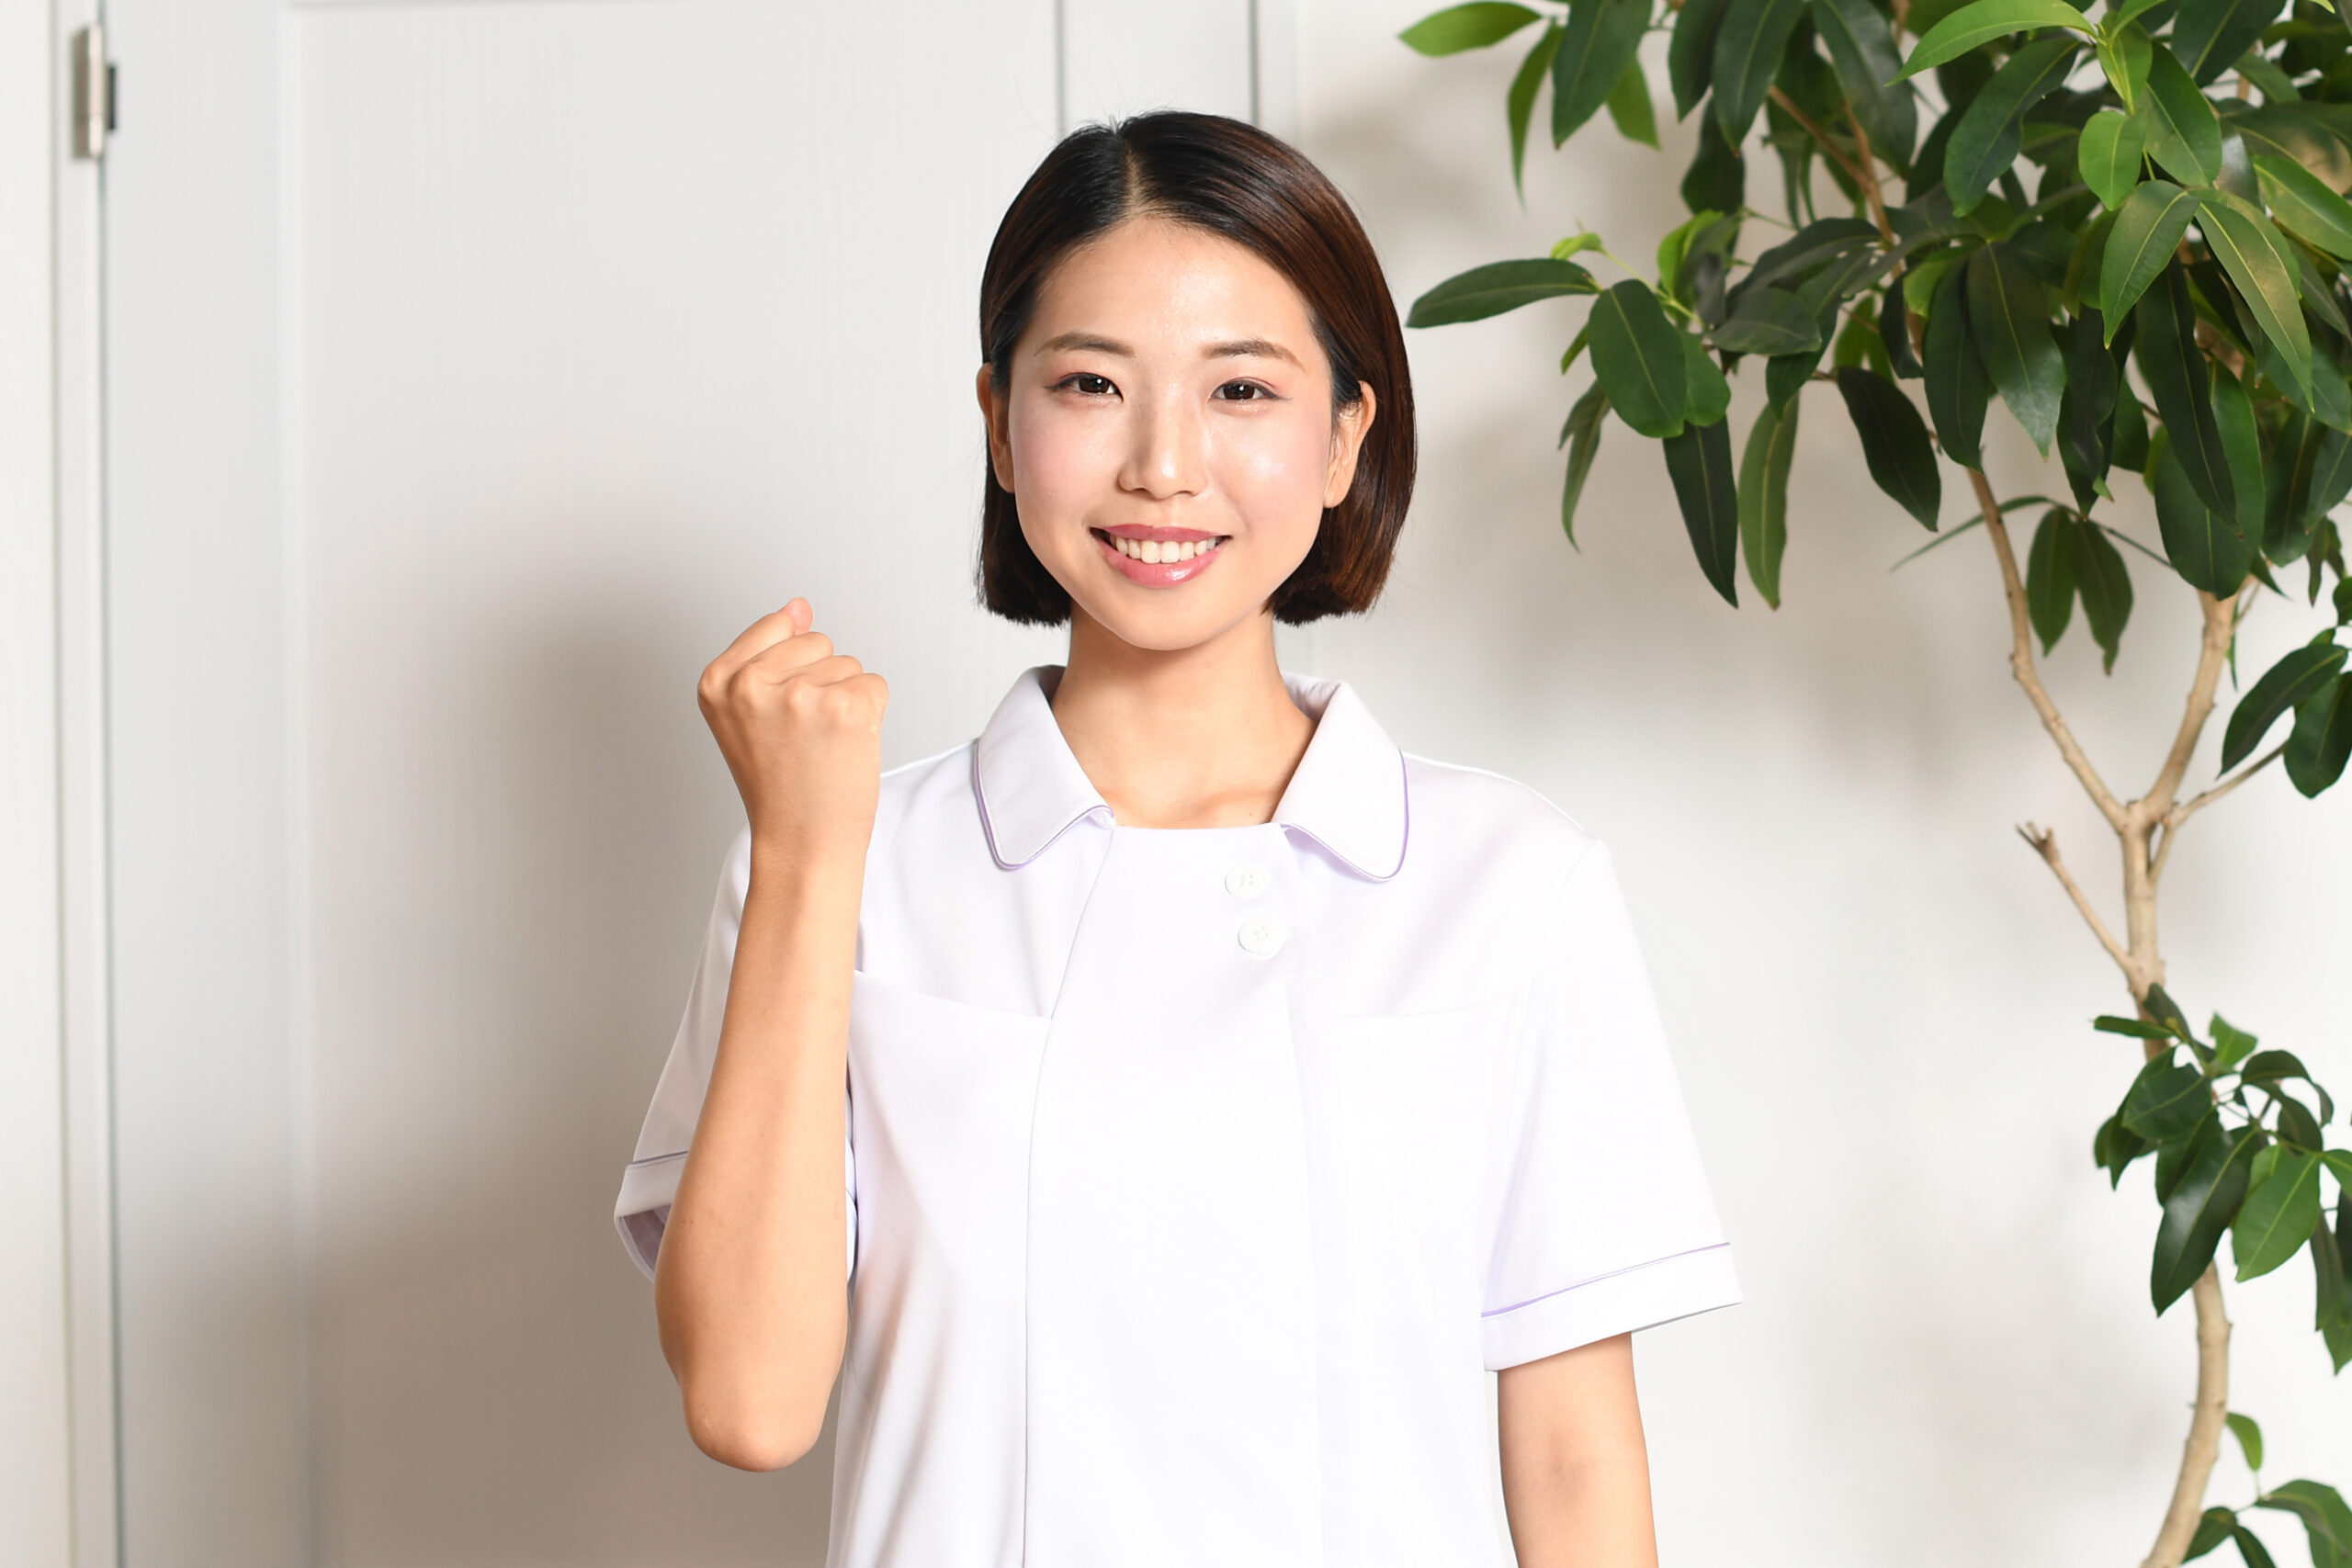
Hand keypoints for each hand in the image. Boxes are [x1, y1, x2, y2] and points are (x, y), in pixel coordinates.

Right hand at [697, 599, 888, 863]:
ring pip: (847, 664)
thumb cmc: (781, 785)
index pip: (777, 625)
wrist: (802, 844)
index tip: (780, 715)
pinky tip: (844, 749)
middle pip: (817, 641)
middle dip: (821, 683)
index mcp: (717, 680)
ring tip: (821, 747)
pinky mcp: (843, 707)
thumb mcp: (751, 712)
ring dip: (844, 703)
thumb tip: (799, 605)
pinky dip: (870, 717)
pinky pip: (874, 685)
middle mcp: (750, 684)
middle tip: (803, 738)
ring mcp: (798, 694)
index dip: (791, 671)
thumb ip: (770, 652)